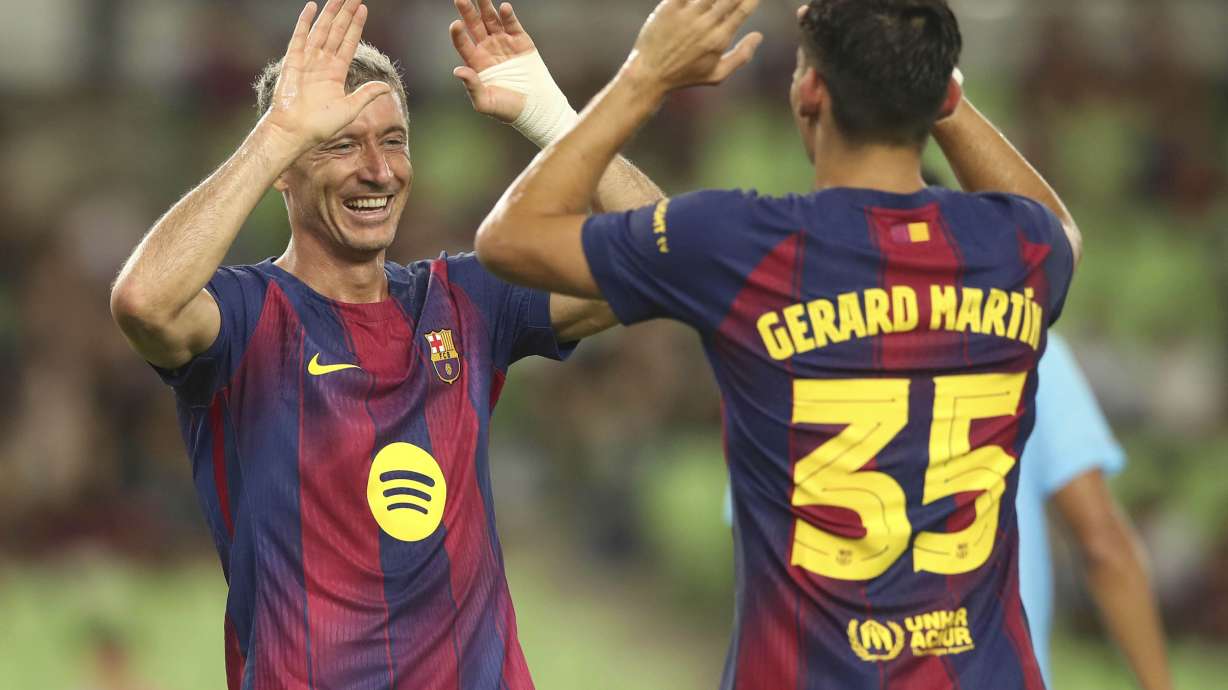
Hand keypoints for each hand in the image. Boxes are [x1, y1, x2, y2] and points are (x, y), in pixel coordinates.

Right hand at [262, 0, 390, 146]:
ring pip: (322, 30)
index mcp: (335, 74)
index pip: (348, 43)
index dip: (356, 26)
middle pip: (336, 32)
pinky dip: (305, 21)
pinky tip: (312, 7)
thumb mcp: (350, 109)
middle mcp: (322, 64)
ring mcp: (307, 61)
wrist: (295, 132)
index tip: (364, 9)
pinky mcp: (293, 61)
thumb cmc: (320, 126)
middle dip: (346, 13)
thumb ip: (366, 95)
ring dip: (331, 13)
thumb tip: (386, 86)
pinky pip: (300, 37)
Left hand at [449, 0, 535, 122]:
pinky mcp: (521, 41)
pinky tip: (503, 8)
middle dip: (467, 11)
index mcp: (476, 62)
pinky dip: (508, 16)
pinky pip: (512, 24)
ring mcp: (504, 43)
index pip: (463, 43)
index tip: (455, 25)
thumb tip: (458, 70)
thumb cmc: (508, 109)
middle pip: (474, 25)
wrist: (536, 107)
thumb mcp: (486, 102)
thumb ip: (472, 86)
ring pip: (492, 20)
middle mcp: (487, 49)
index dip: (458, 34)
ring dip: (485, 7)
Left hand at [628, 0, 762, 92]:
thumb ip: (741, 56)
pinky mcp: (669, 7)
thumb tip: (758, 36)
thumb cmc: (685, 76)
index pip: (743, 9)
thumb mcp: (717, 74)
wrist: (651, 74)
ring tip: (715, 1)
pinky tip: (697, 0)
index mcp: (719, 39)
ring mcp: (687, 15)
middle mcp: (705, 25)